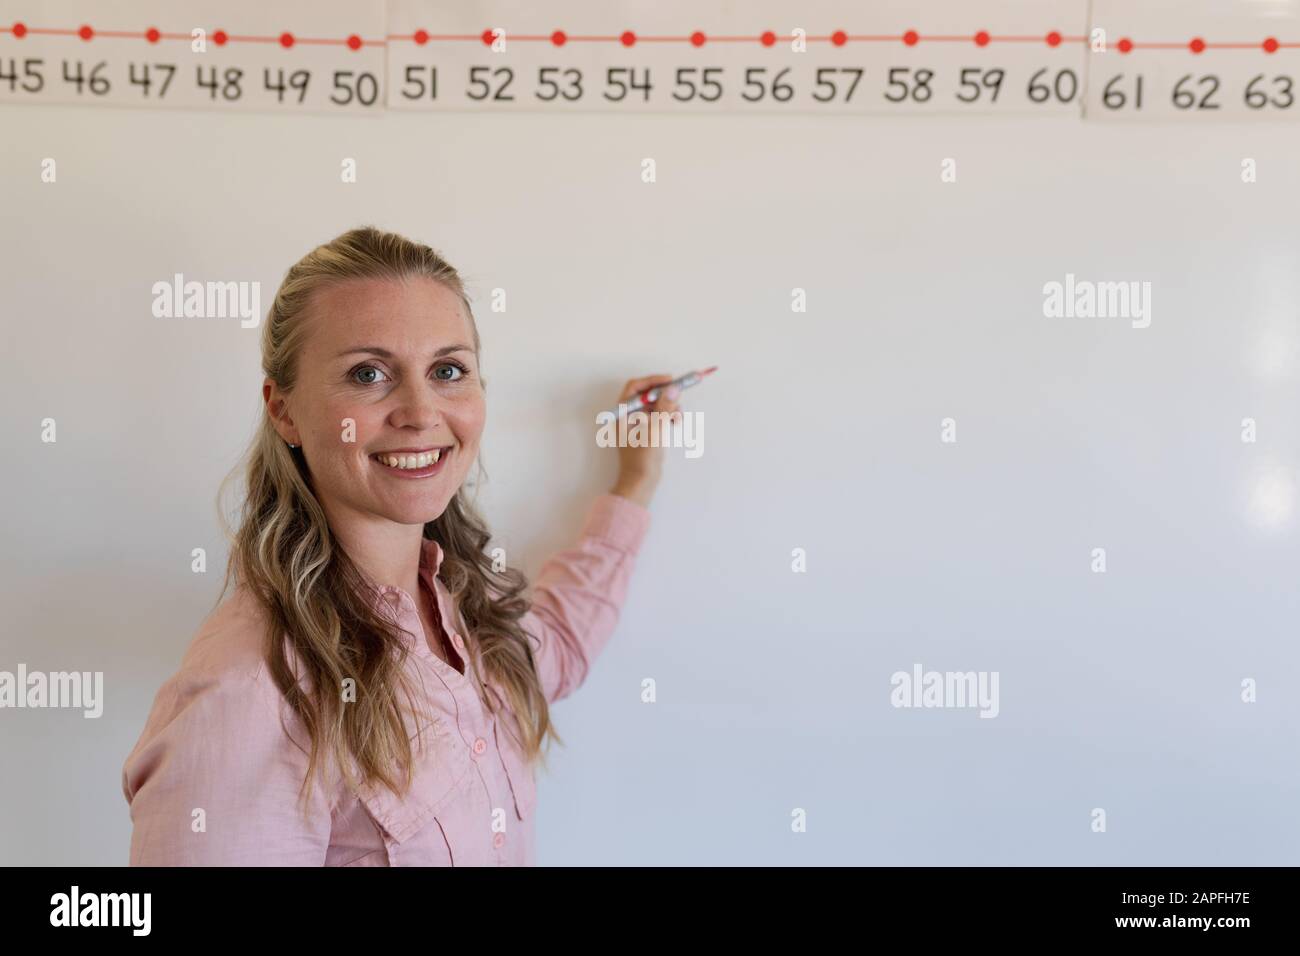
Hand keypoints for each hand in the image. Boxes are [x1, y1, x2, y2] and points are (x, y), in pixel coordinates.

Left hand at [609, 374, 681, 506]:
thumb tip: (673, 388)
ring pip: (654, 406)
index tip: (670, 380)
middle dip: (664, 395)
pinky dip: (667, 416)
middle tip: (678, 398)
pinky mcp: (645, 432)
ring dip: (668, 406)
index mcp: (622, 413)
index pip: (635, 387)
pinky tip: (676, 422)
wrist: (640, 482)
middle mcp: (627, 416)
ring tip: (678, 416)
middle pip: (647, 395)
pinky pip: (657, 417)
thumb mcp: (655, 429)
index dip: (653, 381)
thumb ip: (664, 407)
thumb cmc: (642, 458)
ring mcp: (636, 424)